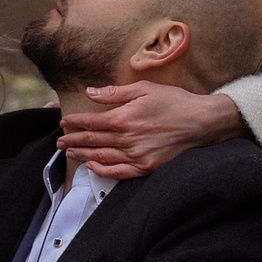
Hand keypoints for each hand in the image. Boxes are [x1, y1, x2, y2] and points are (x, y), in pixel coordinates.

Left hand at [58, 81, 242, 178]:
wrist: (202, 122)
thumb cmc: (175, 102)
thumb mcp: (144, 89)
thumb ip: (115, 93)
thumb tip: (91, 92)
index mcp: (123, 118)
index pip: (90, 122)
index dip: (74, 123)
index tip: (64, 122)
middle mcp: (126, 139)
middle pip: (92, 141)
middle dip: (73, 140)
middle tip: (60, 141)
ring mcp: (135, 156)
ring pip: (101, 157)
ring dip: (82, 155)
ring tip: (69, 153)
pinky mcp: (146, 167)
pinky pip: (118, 173)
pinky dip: (102, 171)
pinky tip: (92, 167)